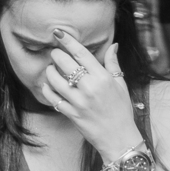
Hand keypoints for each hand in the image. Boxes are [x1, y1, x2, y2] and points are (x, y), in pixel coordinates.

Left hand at [40, 33, 140, 159]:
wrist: (119, 137)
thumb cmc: (121, 110)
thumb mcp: (121, 84)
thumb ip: (113, 64)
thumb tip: (114, 45)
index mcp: (102, 78)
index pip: (81, 53)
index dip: (68, 41)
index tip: (58, 33)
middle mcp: (89, 88)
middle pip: (64, 63)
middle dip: (56, 55)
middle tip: (55, 53)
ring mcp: (78, 102)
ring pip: (55, 79)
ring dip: (50, 71)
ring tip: (52, 69)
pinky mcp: (71, 114)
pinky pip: (53, 98)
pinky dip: (48, 89)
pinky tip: (49, 85)